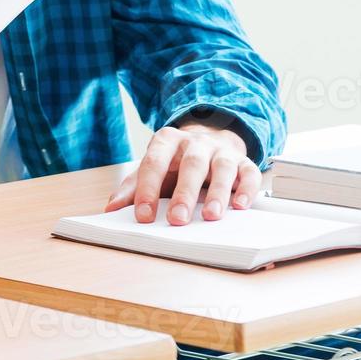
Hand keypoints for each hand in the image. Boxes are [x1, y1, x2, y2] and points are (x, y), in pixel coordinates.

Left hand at [104, 122, 260, 224]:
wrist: (210, 139)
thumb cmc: (176, 161)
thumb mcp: (153, 169)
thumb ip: (133, 187)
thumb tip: (111, 208)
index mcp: (167, 141)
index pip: (154, 163)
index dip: (147, 189)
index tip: (143, 215)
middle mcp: (195, 143)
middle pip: (190, 165)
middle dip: (184, 193)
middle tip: (177, 220)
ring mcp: (221, 151)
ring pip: (222, 168)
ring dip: (218, 193)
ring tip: (211, 216)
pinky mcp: (243, 161)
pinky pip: (249, 173)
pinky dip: (246, 189)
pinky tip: (240, 206)